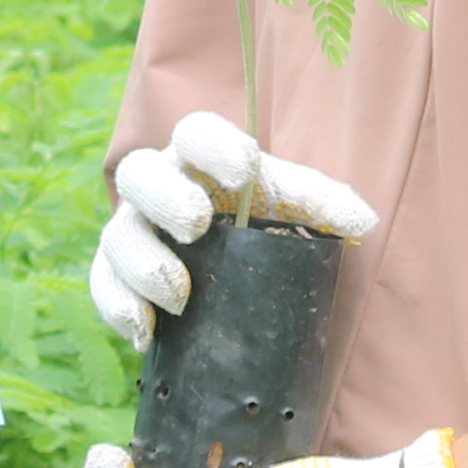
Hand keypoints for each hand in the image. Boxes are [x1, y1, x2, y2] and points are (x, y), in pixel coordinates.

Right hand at [86, 112, 380, 351]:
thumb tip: (365, 221)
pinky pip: (102, 287)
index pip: (197, 132)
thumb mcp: (288, 203)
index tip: (245, 169)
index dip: (215, 146)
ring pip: (116, 235)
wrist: (220, 257)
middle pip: (140, 173)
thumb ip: (321, 204)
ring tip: (180, 299)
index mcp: (198, 156)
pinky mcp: (114, 272)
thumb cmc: (255, 217)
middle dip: (165, 199)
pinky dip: (119, 311)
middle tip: (196, 227)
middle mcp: (157, 184)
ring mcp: (131, 228)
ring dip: (143, 265)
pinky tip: (145, 335)